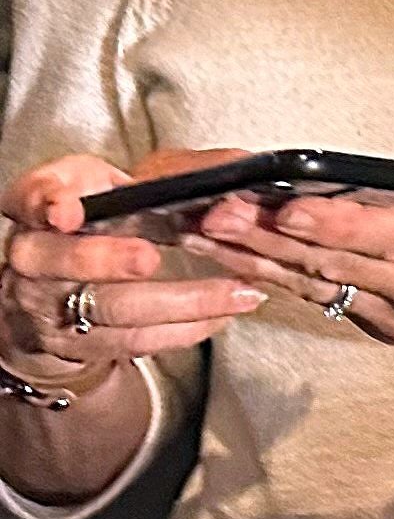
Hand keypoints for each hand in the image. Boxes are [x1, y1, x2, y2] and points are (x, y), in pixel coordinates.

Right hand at [3, 152, 268, 388]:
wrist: (51, 290)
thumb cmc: (84, 222)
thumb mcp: (86, 184)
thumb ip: (108, 172)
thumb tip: (165, 174)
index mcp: (38, 214)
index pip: (29, 201)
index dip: (45, 203)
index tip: (66, 210)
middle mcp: (37, 265)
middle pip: (66, 266)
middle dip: (108, 260)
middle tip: (149, 256)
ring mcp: (57, 310)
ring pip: (115, 310)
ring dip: (183, 303)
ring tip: (239, 292)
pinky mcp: (85, 345)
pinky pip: (137, 340)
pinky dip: (186, 328)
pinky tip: (225, 312)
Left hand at [187, 177, 393, 377]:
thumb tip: (385, 190)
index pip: (390, 236)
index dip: (334, 225)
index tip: (287, 208)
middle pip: (342, 266)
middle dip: (273, 241)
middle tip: (217, 217)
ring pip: (329, 289)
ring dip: (267, 265)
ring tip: (214, 241)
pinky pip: (344, 304)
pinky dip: (299, 283)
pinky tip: (258, 267)